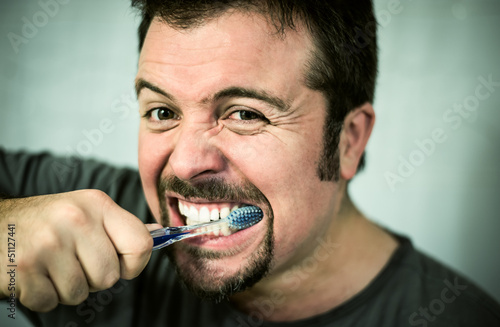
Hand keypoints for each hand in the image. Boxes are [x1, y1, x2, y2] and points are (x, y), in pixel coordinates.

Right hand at [0, 190, 159, 311]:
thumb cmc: (48, 220)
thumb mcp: (87, 210)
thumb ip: (121, 226)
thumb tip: (160, 235)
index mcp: (98, 204)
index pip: (141, 244)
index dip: (135, 263)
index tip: (120, 262)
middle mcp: (75, 219)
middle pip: (110, 276)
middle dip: (94, 277)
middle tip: (74, 261)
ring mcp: (48, 244)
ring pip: (81, 293)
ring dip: (68, 287)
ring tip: (53, 265)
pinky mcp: (24, 268)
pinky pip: (51, 302)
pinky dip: (44, 295)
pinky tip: (36, 273)